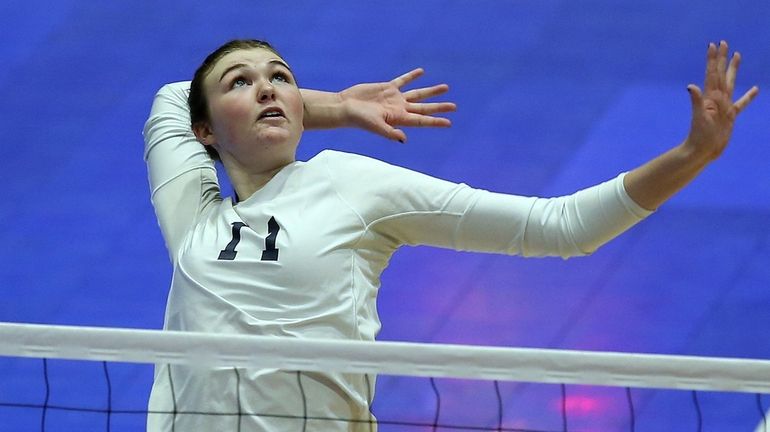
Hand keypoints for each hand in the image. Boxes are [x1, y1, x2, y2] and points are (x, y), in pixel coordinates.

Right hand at [339, 68, 456, 141]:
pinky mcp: (387, 88)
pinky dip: (412, 76)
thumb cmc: (359, 119)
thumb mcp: (375, 127)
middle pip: (424, 108)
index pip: (422, 120)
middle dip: (439, 107)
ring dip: (431, 91)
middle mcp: (400, 109)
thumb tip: (404, 140)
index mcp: (399, 118)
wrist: (345, 107)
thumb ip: (390, 132)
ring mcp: (394, 98)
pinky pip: (403, 81)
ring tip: (445, 87)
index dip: (435, 121)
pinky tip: (421, 72)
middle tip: (454, 106)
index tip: (449, 122)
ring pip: (417, 94)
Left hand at [685, 41, 758, 160]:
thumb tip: (690, 86)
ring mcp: (724, 106)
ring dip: (733, 69)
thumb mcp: (699, 117)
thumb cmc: (699, 135)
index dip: (712, 59)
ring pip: (731, 82)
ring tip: (737, 55)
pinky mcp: (730, 116)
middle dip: (722, 58)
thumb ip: (696, 101)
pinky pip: (741, 103)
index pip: (712, 73)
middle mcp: (717, 98)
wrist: (702, 150)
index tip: (713, 45)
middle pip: (720, 73)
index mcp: (710, 96)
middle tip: (723, 43)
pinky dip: (748, 96)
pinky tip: (755, 89)